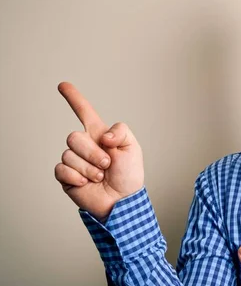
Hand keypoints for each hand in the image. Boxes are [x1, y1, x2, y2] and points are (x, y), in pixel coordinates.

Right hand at [54, 82, 143, 221]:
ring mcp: (74, 160)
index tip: (63, 85)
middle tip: (107, 164)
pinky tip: (87, 183)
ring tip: (100, 176)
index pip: (84, 112)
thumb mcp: (132, 148)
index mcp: (99, 134)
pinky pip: (62, 169)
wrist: (122, 200)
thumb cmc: (129, 174)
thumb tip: (103, 136)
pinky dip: (77, 177)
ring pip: (69, 154)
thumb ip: (121, 132)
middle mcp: (85, 145)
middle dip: (93, 152)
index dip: (74, 98)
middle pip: (74, 136)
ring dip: (88, 168)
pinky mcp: (66, 176)